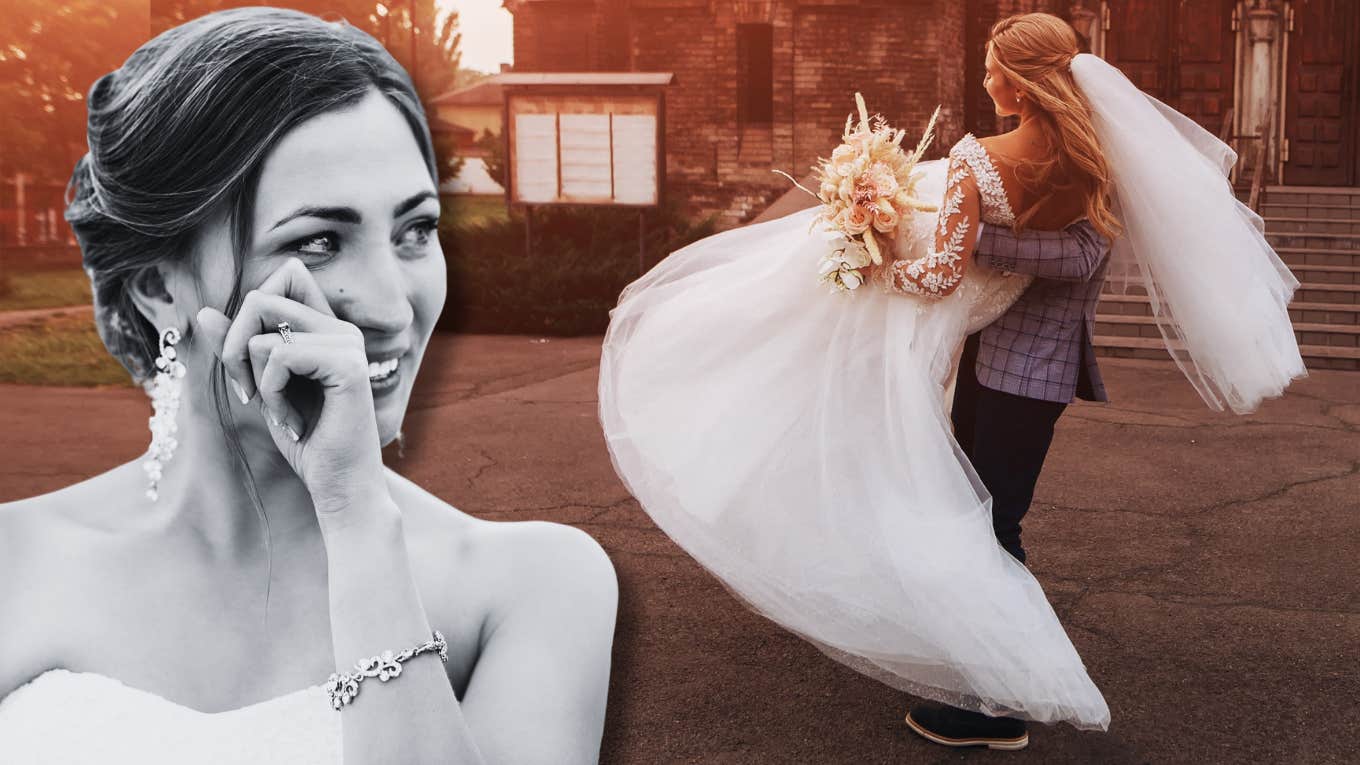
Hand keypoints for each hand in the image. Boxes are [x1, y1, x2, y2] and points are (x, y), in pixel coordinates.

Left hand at [196, 258, 387, 516]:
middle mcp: (342, 329)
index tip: (248, 363)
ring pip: (264, 332)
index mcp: (327, 329)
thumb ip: (238, 350)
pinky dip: (271, 393)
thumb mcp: (261, 389)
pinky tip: (291, 421)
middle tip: (246, 393)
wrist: (340, 486)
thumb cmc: (306, 442)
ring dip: (256, 379)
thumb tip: (203, 312)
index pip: (286, 275)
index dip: (252, 309)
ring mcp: (348, 344)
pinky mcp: (347, 365)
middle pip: (261, 297)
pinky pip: (279, 355)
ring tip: (278, 412)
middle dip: (235, 348)